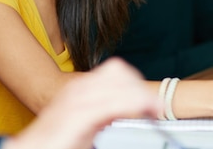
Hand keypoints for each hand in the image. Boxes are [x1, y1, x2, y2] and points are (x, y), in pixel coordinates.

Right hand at [3, 58, 159, 148]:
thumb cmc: (57, 141)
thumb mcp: (86, 121)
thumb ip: (105, 111)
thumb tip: (130, 108)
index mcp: (81, 88)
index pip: (116, 71)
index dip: (136, 83)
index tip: (151, 103)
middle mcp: (79, 89)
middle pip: (119, 72)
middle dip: (139, 88)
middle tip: (154, 109)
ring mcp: (76, 100)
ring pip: (118, 84)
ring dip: (139, 96)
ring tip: (152, 111)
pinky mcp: (77, 116)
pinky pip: (110, 103)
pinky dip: (131, 105)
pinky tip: (142, 113)